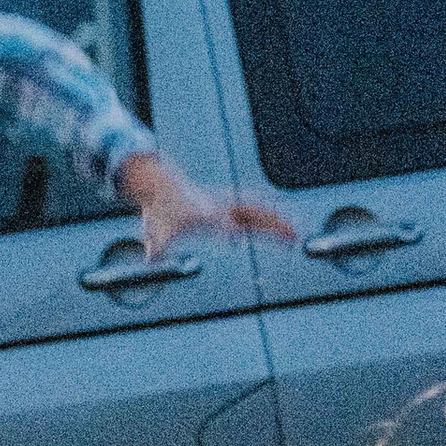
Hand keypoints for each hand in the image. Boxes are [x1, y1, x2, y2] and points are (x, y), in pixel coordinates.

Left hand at [117, 148, 295, 259]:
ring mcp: (227, 205)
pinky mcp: (230, 207)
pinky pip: (256, 211)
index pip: (221, 221)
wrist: (163, 186)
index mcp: (203, 213)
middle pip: (250, 212)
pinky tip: (285, 228)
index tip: (241, 236)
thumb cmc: (162, 210)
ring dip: (277, 220)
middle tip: (289, 235)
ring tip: (295, 234)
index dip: (230, 228)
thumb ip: (155, 245)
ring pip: (258, 211)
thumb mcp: (155, 230)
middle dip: (270, 222)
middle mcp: (220, 207)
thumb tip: (149, 259)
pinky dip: (272, 217)